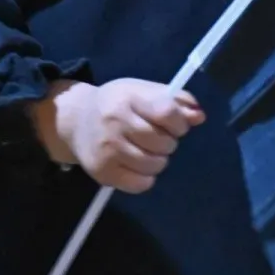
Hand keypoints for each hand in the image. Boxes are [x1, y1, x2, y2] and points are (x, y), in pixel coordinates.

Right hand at [32, 79, 204, 193]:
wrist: (75, 120)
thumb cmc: (117, 103)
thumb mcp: (143, 91)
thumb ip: (174, 100)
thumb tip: (199, 116)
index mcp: (128, 98)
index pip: (166, 112)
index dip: (179, 122)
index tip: (176, 124)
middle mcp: (115, 123)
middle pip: (163, 142)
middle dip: (168, 142)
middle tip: (158, 138)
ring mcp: (107, 150)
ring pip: (154, 165)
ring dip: (158, 160)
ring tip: (148, 151)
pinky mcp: (103, 173)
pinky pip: (140, 184)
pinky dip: (146, 177)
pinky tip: (138, 166)